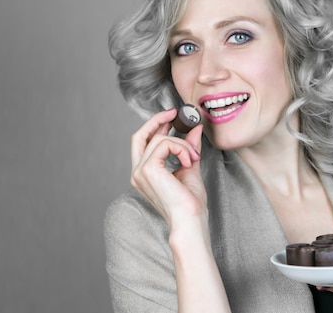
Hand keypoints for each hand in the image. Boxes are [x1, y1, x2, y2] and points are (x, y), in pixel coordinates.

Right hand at [130, 108, 204, 225]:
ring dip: (182, 144)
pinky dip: (181, 148)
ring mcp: (140, 171)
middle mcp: (137, 172)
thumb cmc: (190, 203)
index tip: (172, 116)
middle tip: (174, 113)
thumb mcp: (190, 168)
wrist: (190, 219)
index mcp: (144, 174)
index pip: (143, 142)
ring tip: (193, 157)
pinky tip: (188, 161)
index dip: (156, 126)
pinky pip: (164, 144)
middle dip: (157, 120)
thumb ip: (188, 148)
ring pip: (160, 140)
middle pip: (140, 135)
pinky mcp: (148, 169)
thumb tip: (195, 129)